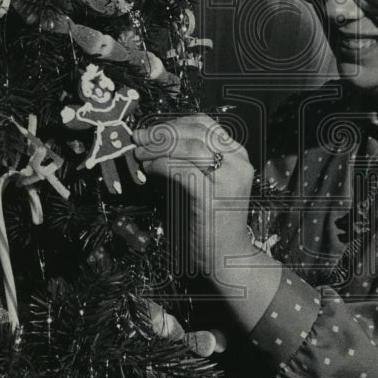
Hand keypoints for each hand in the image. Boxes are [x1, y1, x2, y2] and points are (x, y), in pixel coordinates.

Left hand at [133, 114, 255, 279]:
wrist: (227, 255)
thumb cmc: (211, 218)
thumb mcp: (204, 180)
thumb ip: (189, 159)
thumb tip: (155, 140)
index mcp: (237, 155)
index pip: (205, 124)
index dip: (174, 122)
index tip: (152, 129)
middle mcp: (238, 163)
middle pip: (196, 132)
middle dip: (162, 132)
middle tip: (139, 138)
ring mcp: (229, 179)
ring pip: (189, 148)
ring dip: (159, 147)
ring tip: (141, 154)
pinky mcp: (213, 197)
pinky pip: (182, 170)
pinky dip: (161, 166)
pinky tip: (150, 170)